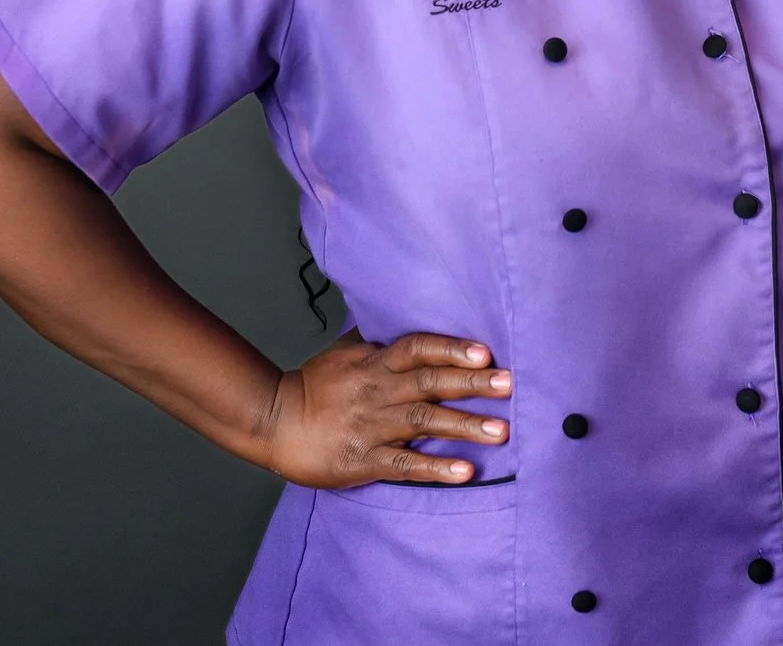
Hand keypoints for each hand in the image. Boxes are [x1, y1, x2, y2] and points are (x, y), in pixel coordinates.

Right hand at [255, 330, 512, 487]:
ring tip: (502, 431)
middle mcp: (377, 391)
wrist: (272, 422)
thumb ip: (377, 336)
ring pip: (424, 423)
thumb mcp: (345, 351)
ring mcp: (371, 426)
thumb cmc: (314, 386)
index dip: (450, 348)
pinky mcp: (364, 460)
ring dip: (465, 426)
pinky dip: (436, 469)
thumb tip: (403, 310)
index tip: (484, 352)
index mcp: (374, 363)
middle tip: (509, 384)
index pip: (417, 348)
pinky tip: (464, 472)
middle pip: (429, 383)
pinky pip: (405, 465)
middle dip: (471, 383)